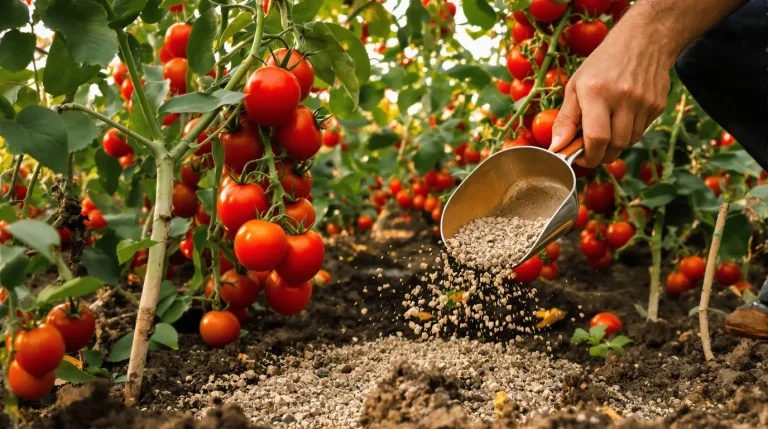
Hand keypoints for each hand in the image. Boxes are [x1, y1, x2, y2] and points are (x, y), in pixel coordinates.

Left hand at [549, 14, 672, 166]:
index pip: (596, 139)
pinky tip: (623, 115)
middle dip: (601, 155)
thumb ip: (565, 119)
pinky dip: (630, 132)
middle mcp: (623, 97)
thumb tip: (556, 148)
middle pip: (615, 146)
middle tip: (592, 149)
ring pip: (629, 142)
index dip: (588, 157)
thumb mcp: (575, 86)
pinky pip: (642, 131)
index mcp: (597, 92)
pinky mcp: (658, 105)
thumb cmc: (602, 64)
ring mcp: (644, 102)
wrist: (643, 40)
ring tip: (607, 127)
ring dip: (616, 144)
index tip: (580, 158)